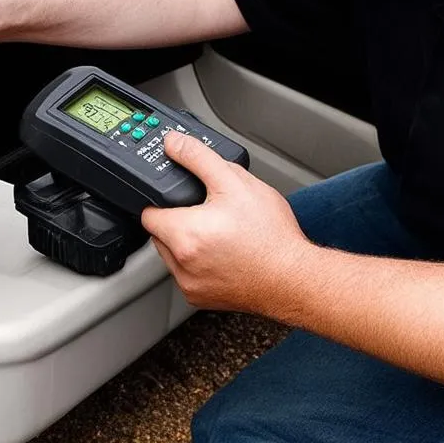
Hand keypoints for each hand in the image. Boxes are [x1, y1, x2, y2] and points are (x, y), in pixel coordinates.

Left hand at [141, 132, 310, 315]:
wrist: (296, 279)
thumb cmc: (271, 237)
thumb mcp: (235, 182)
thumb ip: (198, 158)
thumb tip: (174, 144)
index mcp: (184, 236)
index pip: (147, 212)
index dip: (162, 198)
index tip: (177, 194)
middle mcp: (182, 266)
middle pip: (159, 233)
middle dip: (177, 217)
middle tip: (207, 209)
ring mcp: (192, 286)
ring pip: (173, 254)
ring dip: (187, 240)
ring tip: (219, 229)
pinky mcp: (202, 299)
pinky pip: (188, 273)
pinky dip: (199, 261)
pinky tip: (224, 250)